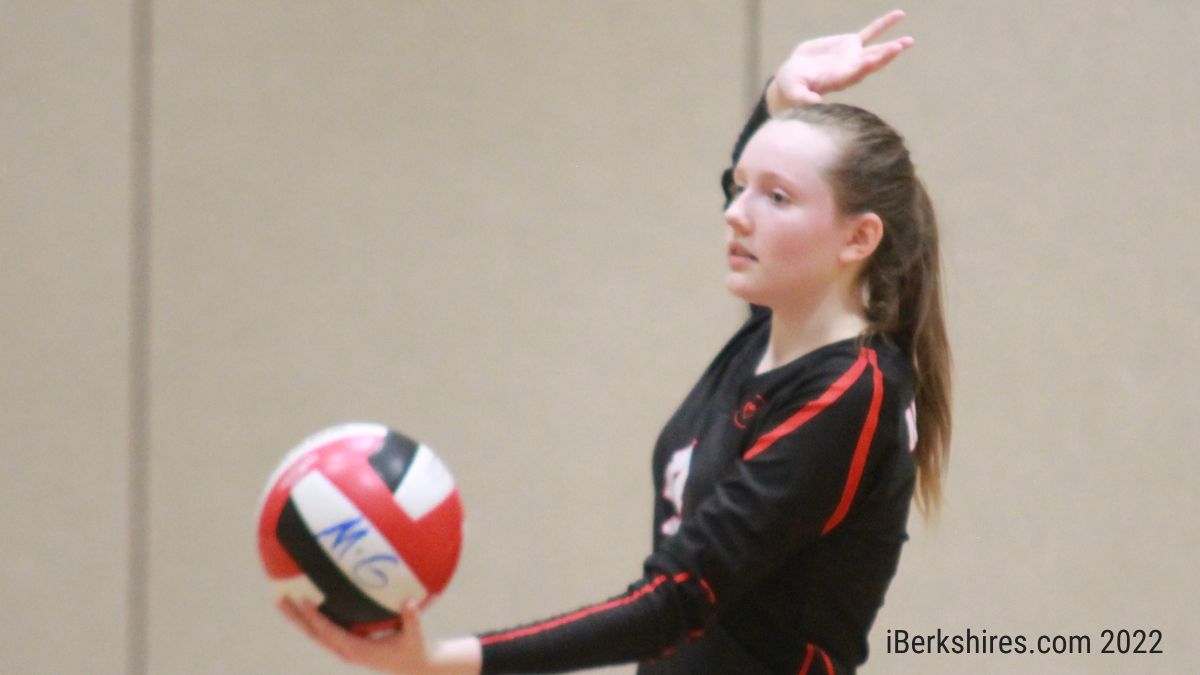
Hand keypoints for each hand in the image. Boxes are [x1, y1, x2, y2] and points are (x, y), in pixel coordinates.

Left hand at [278, 598, 431, 673]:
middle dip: (297, 618)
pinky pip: (325, 631)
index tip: (303, 600)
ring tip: (282, 601)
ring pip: (316, 634)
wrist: (415, 666)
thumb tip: (410, 602)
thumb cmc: (415, 649)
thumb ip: (412, 620)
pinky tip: (306, 605)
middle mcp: (346, 650)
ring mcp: (345, 648)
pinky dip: (312, 620)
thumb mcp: (415, 636)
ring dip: (299, 619)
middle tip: (280, 600)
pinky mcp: (348, 645)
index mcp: (357, 650)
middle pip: (315, 634)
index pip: (330, 632)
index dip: (316, 617)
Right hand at [766, 9, 914, 112]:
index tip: (874, 58)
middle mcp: (851, 70)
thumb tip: (814, 105)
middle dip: (885, 54)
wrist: (794, 77)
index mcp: (839, 80)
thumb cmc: (792, 87)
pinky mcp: (850, 44)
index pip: (855, 72)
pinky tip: (900, 15)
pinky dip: (884, 24)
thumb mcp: (794, 92)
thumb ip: (804, 99)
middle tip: (901, 46)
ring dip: (893, 45)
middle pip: (872, 61)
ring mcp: (853, 56)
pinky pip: (871, 32)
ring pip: (877, 49)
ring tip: (910, 41)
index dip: (865, 65)